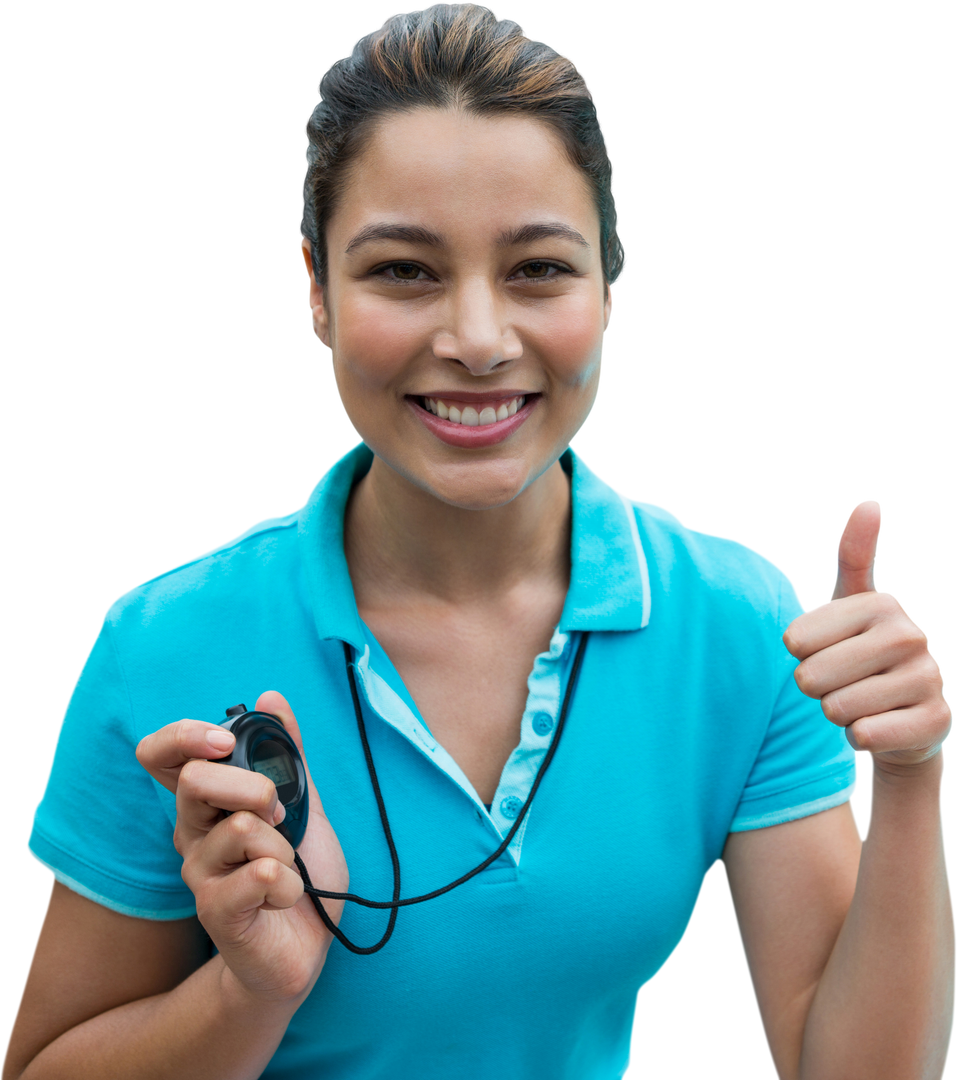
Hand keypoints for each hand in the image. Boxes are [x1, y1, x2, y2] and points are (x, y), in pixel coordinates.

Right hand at [135, 691, 348, 1003]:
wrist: (308, 942)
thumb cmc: (298, 869)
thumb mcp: (300, 801)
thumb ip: (286, 751)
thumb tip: (271, 697)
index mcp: (207, 800)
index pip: (160, 755)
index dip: (183, 736)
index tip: (225, 741)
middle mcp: (191, 832)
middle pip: (198, 780)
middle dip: (256, 789)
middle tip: (279, 816)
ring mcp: (198, 873)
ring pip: (241, 828)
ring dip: (285, 847)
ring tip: (286, 869)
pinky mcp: (215, 911)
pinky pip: (261, 874)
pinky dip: (290, 883)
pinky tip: (284, 897)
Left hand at [782, 498, 952, 776]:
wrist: (901, 718)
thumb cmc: (859, 652)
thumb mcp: (848, 602)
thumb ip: (852, 554)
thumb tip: (870, 502)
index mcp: (882, 603)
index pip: (796, 639)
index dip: (800, 654)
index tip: (825, 649)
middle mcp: (911, 635)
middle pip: (812, 676)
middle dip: (815, 688)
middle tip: (841, 683)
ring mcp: (930, 679)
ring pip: (836, 708)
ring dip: (837, 713)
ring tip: (861, 702)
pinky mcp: (936, 721)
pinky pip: (866, 735)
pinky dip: (860, 738)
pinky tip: (878, 726)